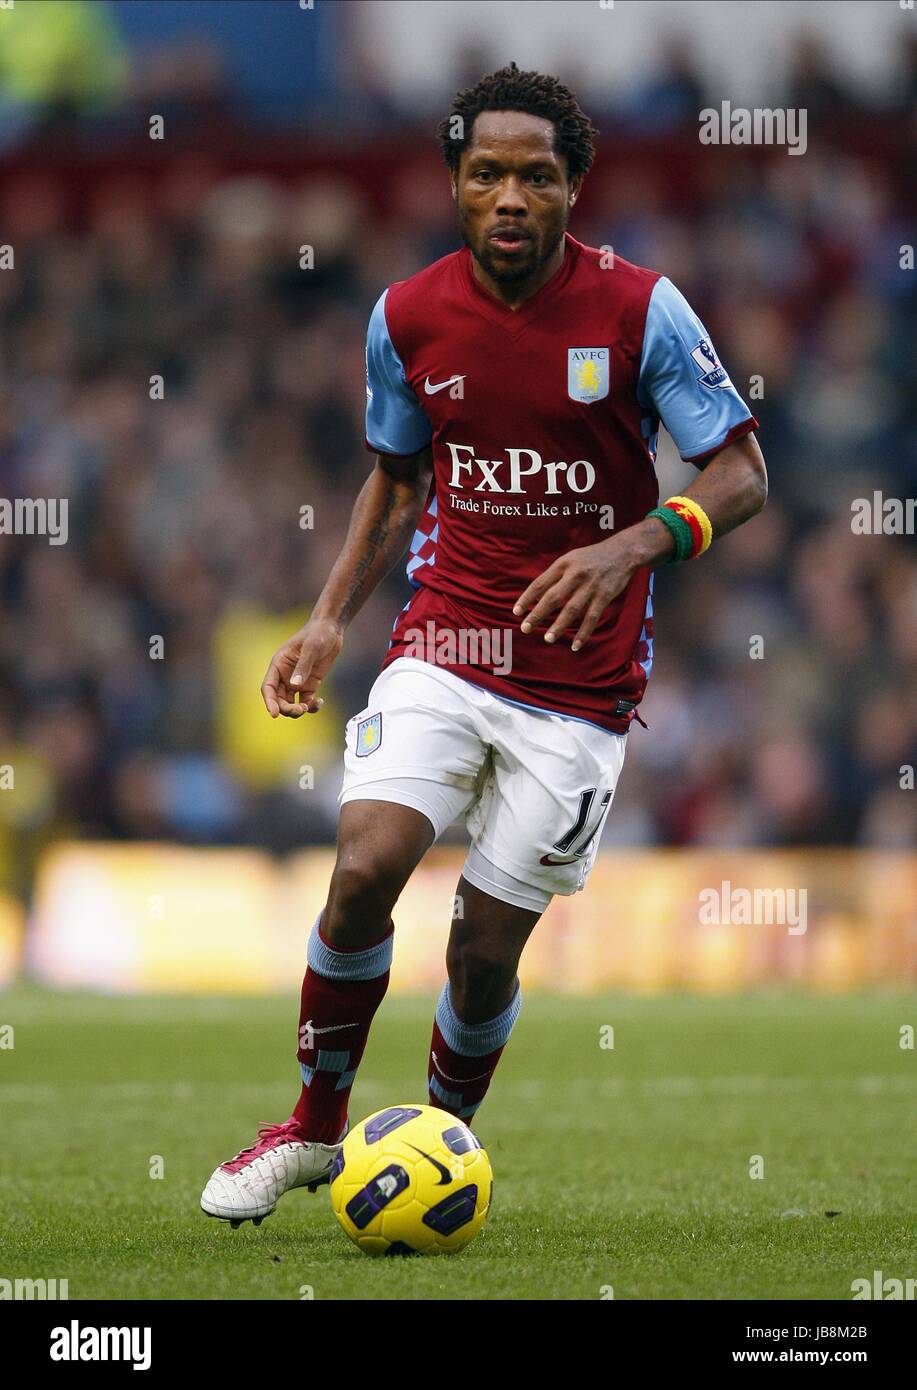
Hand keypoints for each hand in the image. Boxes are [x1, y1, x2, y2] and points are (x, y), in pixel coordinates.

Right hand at [261, 617, 342, 717]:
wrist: (331, 629)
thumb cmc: (318, 633)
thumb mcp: (311, 648)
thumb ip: (303, 666)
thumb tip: (295, 685)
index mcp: (279, 664)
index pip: (268, 687)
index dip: (269, 702)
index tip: (274, 714)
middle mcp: (285, 675)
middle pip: (279, 699)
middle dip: (287, 708)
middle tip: (300, 710)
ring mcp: (297, 681)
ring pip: (291, 703)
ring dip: (297, 710)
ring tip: (309, 707)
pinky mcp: (310, 684)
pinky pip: (306, 701)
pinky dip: (311, 706)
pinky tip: (319, 702)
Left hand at [513, 538, 635, 650]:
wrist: (623, 552)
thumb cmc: (592, 557)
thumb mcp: (570, 559)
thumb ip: (555, 575)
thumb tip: (536, 596)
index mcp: (563, 564)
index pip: (540, 583)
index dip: (527, 598)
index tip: (516, 612)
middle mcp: (575, 575)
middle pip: (553, 597)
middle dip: (538, 614)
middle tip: (525, 628)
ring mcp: (590, 586)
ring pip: (572, 609)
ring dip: (559, 625)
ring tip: (548, 639)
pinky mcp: (604, 596)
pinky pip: (592, 618)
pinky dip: (584, 633)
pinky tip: (575, 645)